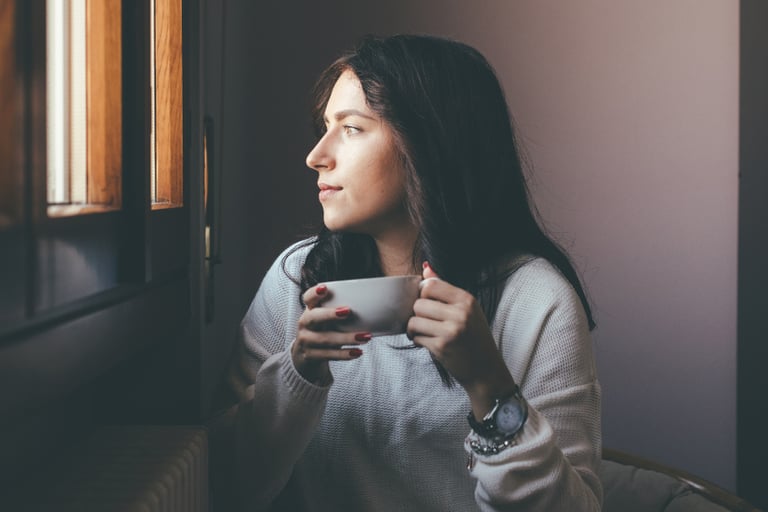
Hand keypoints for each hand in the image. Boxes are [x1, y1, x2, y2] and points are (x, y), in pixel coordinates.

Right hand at [291, 284, 371, 384]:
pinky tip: (357, 352)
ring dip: (346, 338)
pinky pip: (328, 354)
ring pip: (325, 339)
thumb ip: (340, 311)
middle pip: (314, 317)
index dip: (314, 293)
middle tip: (347, 311)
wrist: (307, 355)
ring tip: (365, 337)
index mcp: (310, 310)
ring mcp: (306, 340)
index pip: (308, 298)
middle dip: (330, 314)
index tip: (324, 288)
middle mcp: (305, 324)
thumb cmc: (324, 330)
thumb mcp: (327, 319)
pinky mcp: (310, 356)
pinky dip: (344, 354)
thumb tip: (373, 304)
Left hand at [407, 263, 517, 418]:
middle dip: (418, 314)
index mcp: (467, 300)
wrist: (486, 370)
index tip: (428, 304)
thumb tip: (426, 267)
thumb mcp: (466, 310)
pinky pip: (416, 336)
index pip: (431, 284)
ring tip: (424, 332)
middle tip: (426, 322)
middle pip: (419, 303)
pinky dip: (417, 340)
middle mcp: (461, 313)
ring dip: (414, 328)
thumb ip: (445, 289)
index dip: (423, 294)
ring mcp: (451, 330)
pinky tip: (427, 343)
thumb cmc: (474, 338)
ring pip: (413, 320)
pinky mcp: (441, 347)